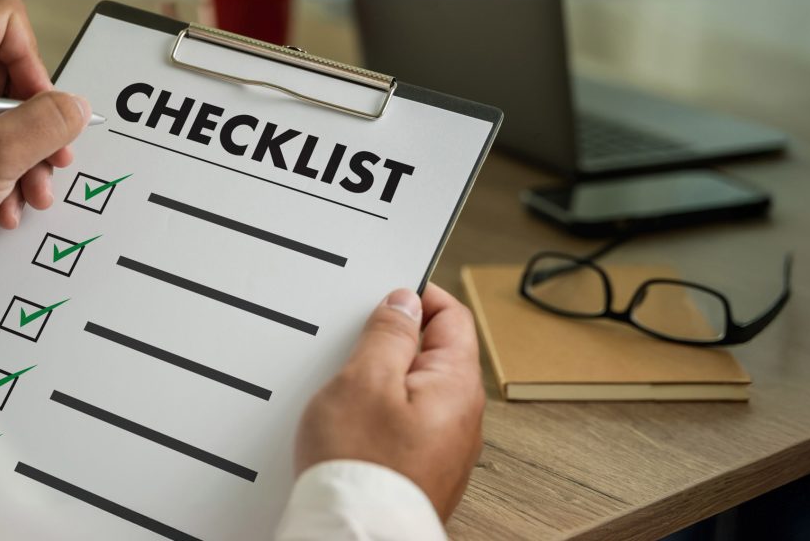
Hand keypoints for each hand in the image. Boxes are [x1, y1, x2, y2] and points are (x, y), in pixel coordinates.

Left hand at [0, 0, 90, 279]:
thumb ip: (45, 125)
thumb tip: (75, 107)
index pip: (4, 22)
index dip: (33, 63)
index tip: (40, 108)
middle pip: (9, 69)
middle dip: (36, 123)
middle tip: (49, 158)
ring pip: (1, 106)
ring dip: (25, 153)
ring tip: (29, 190)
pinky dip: (2, 163)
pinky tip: (6, 198)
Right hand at [295, 284, 484, 520]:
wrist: (355, 534)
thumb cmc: (361, 467)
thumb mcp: (366, 380)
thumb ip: (389, 335)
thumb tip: (404, 303)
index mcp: (458, 386)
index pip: (452, 317)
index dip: (419, 296)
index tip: (387, 294)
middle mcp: (461, 417)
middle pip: (433, 354)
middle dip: (394, 341)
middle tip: (357, 345)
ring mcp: (443, 447)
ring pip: (415, 391)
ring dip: (383, 381)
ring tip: (348, 390)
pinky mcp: (421, 468)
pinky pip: (405, 424)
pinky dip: (381, 414)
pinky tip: (352, 424)